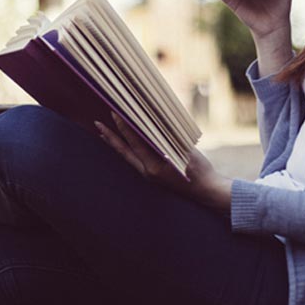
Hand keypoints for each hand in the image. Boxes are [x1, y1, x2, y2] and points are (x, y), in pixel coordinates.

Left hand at [95, 113, 232, 211]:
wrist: (206, 191)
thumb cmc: (199, 170)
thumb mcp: (184, 150)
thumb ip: (167, 138)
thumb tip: (153, 124)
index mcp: (154, 167)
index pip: (134, 143)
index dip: (124, 127)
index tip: (115, 113)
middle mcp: (147, 172)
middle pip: (124, 152)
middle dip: (110, 137)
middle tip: (98, 123)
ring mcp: (149, 175)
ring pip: (127, 156)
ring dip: (116, 143)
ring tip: (104, 132)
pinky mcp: (153, 175)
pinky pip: (135, 159)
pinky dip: (127, 149)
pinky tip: (125, 142)